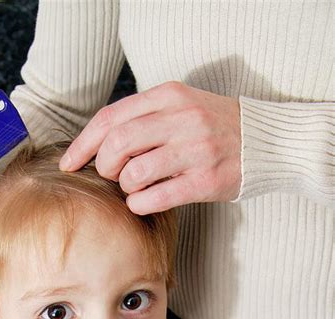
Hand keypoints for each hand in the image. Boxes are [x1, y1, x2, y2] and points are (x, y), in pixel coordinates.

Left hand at [60, 81, 241, 213]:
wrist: (267, 143)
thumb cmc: (214, 129)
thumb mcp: (180, 108)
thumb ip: (144, 118)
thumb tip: (97, 146)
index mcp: (169, 96)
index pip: (111, 118)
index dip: (83, 144)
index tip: (69, 163)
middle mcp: (181, 118)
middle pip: (117, 144)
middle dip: (104, 166)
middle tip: (112, 176)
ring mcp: (195, 150)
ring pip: (134, 173)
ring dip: (124, 187)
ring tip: (135, 188)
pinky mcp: (205, 181)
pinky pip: (155, 197)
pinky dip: (140, 204)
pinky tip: (144, 202)